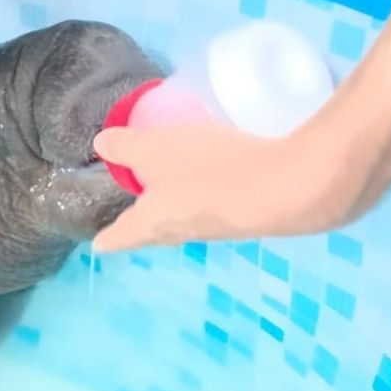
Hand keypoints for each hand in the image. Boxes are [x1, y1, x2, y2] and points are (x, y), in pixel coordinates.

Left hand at [91, 123, 352, 251]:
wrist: (293, 187)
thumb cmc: (211, 170)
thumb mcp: (156, 148)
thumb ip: (125, 145)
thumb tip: (101, 146)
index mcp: (155, 224)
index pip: (122, 236)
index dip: (107, 238)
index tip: (98, 244)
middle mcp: (185, 232)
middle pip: (155, 232)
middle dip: (141, 225)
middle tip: (129, 218)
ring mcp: (220, 227)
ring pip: (188, 220)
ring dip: (176, 209)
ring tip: (169, 192)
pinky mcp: (250, 214)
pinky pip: (218, 207)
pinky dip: (208, 195)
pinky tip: (216, 176)